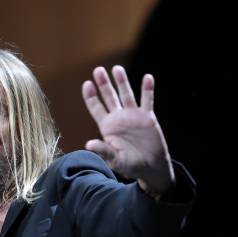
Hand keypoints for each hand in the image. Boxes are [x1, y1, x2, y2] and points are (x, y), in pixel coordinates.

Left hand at [82, 66, 174, 195]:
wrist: (150, 167)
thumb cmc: (130, 165)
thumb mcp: (115, 160)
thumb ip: (103, 151)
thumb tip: (88, 144)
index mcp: (107, 127)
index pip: (96, 108)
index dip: (91, 97)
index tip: (87, 84)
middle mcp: (118, 118)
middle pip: (109, 97)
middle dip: (103, 84)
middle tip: (98, 70)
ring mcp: (133, 116)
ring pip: (126, 94)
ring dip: (122, 82)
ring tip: (117, 68)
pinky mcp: (147, 117)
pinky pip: (147, 100)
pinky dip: (147, 89)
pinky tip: (148, 78)